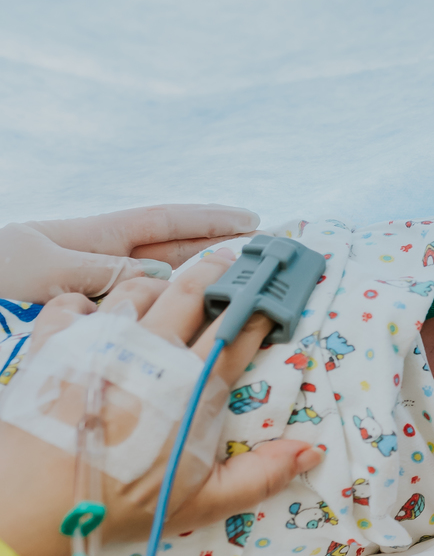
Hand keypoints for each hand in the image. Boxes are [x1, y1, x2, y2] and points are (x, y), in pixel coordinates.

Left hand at [0, 204, 259, 302]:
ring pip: (162, 288)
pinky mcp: (91, 322)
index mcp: (98, 236)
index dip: (211, 220)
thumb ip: (103, 272)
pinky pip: (139, 319)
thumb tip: (159, 279)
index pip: (168, 222)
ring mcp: (100, 290)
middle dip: (218, 253)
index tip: (252, 221)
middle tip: (263, 263)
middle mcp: (105, 260)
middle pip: (174, 253)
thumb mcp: (48, 265)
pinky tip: (187, 335)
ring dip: (198, 290)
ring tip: (239, 297)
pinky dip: (165, 322)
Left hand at [0, 256, 319, 555]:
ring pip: (142, 286)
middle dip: (221, 269)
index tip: (276, 298)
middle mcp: (152, 350)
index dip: (262, 309)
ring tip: (170, 286)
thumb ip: (262, 475)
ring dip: (162, 282)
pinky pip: (79, 301)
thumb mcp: (202, 500)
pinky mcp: (59, 338)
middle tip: (235, 259)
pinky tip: (98, 317)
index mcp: (194, 384)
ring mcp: (104, 338)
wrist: (34, 500)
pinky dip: (91, 303)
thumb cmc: (121, 504)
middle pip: (195, 290)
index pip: (239, 330)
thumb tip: (313, 450)